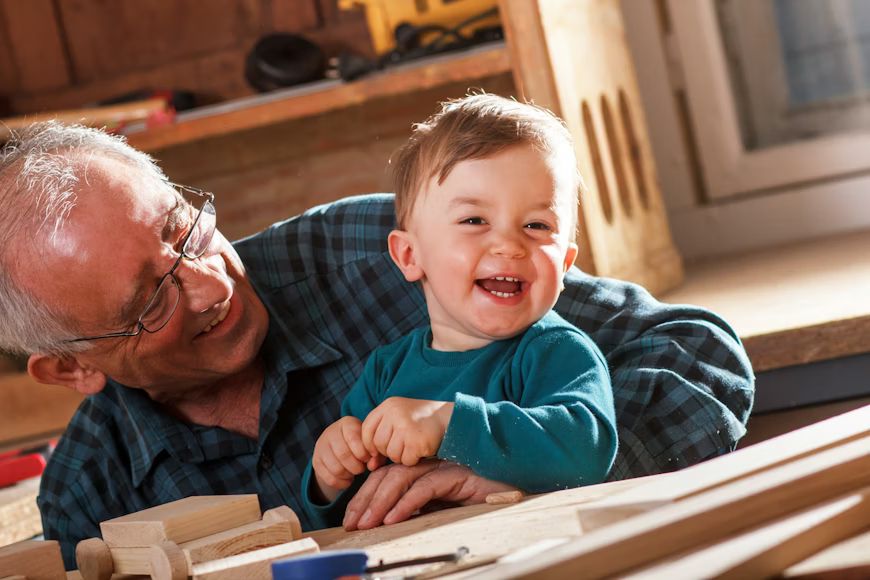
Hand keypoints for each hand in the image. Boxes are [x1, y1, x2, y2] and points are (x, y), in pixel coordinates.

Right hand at [312, 416, 382, 501]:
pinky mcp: (316, 462)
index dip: (363, 452)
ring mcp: (321, 447)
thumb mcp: (369, 443)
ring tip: (354, 472)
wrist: (340, 445)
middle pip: (343, 454)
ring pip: (336, 468)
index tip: (369, 458)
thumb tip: (373, 466)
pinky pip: (329, 478)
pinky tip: (348, 479)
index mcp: (347, 423)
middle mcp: (330, 432)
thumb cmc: (361, 444)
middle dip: (357, 466)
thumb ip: (377, 453)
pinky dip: (342, 483)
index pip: (353, 438)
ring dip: (349, 475)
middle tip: (362, 467)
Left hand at [343, 459, 520, 529]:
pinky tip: (394, 519)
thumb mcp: (441, 509)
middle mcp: (430, 463)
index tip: (352, 520)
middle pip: (387, 475)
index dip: (365, 496)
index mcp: (423, 468)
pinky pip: (425, 487)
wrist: (515, 492)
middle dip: (366, 500)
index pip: (385, 477)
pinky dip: (406, 503)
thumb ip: (419, 510)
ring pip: (402, 478)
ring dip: (381, 502)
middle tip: (353, 524)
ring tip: (369, 524)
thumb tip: (389, 523)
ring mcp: (443, 465)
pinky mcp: (457, 474)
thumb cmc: (479, 502)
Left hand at [361, 397, 453, 465]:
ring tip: (414, 446)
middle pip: (378, 444)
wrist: (451, 418)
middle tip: (404, 446)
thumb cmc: (422, 422)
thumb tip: (369, 466)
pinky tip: (421, 450)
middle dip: (389, 451)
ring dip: (402, 456)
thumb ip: (382, 437)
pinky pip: (405, 460)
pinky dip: (413, 460)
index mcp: (388, 405)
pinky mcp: (416, 440)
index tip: (378, 452)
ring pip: (391, 454)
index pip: (366, 429)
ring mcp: (405, 426)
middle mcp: (394, 413)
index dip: (370, 444)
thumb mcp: (399, 419)